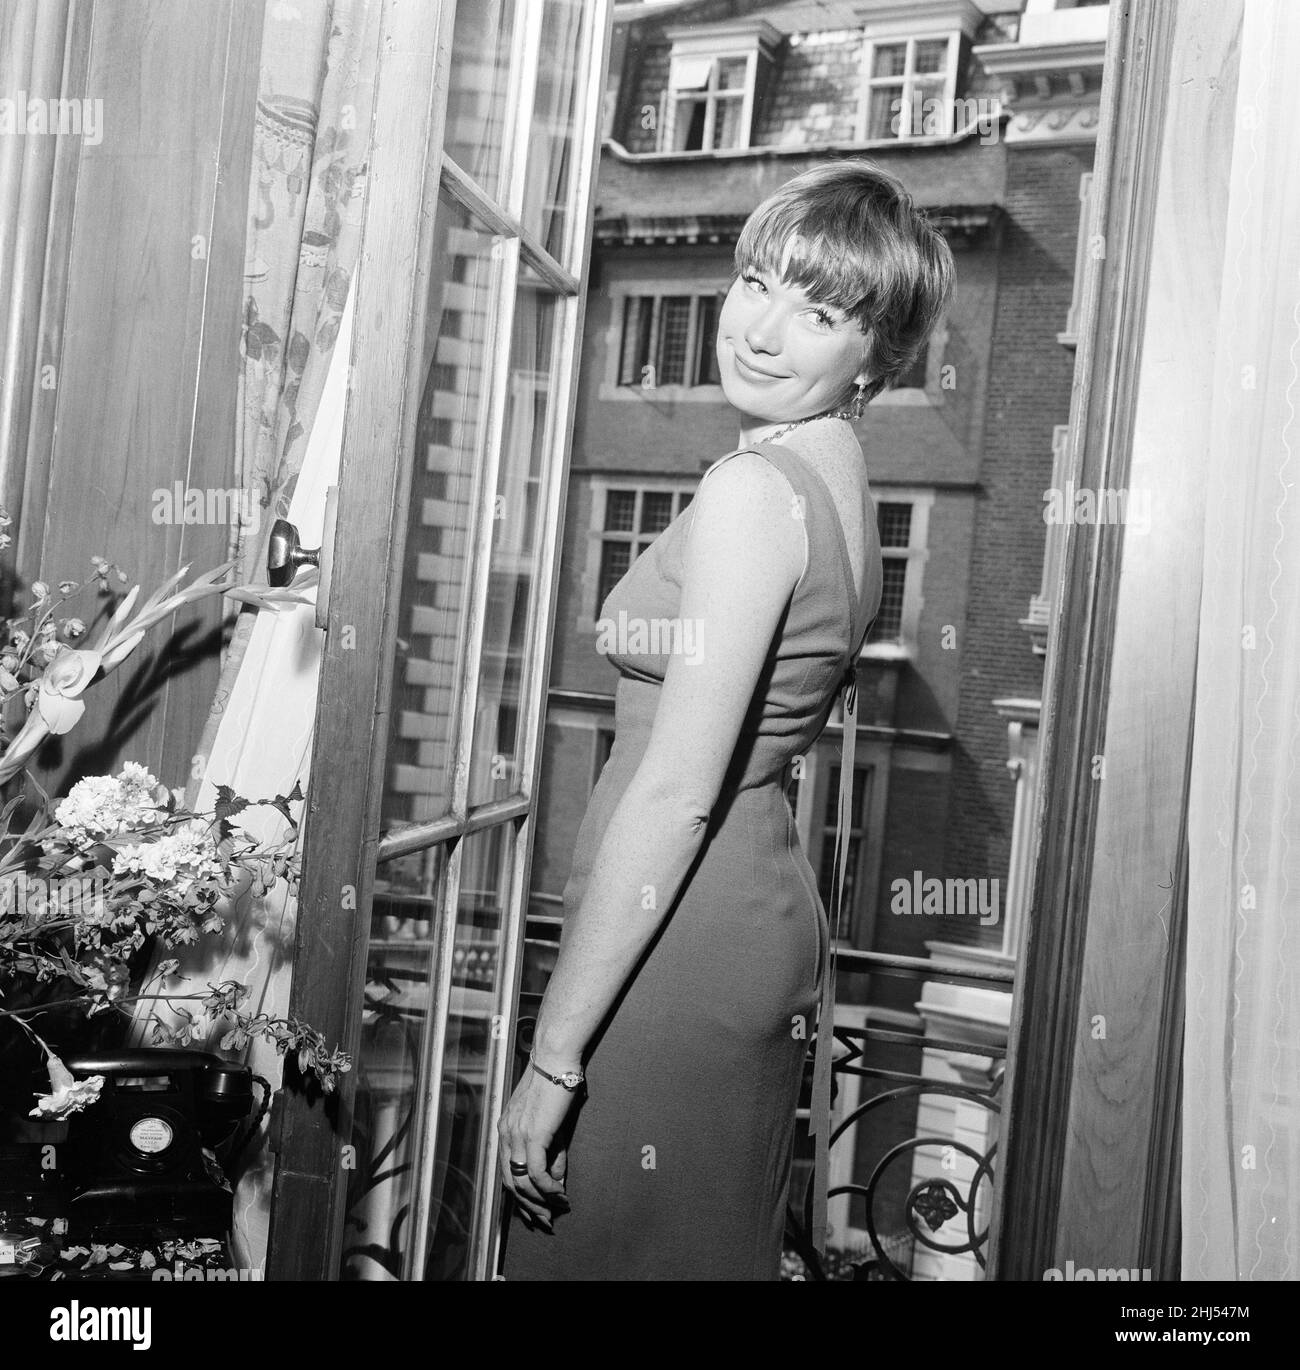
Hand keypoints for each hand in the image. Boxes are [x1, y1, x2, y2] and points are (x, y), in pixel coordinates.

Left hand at [497, 1065, 578, 1230]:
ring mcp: (517, 1135)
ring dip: (540, 1201)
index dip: (520, 1196)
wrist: (555, 1059)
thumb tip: (555, 1179)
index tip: (534, 1210)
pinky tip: (560, 1193)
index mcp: (506, 1129)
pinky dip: (548, 1188)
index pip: (506, 1172)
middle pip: (510, 1183)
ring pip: (522, 1182)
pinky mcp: (532, 1135)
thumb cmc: (555, 1083)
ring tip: (556, 1210)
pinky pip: (537, 1173)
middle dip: (528, 1206)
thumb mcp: (550, 1122)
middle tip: (544, 1220)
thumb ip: (552, 1151)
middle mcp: (506, 1134)